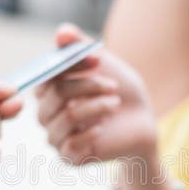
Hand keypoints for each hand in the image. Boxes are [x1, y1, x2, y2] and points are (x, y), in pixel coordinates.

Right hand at [36, 24, 157, 164]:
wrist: (142, 122)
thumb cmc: (120, 91)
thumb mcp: (104, 64)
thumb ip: (81, 47)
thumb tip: (62, 32)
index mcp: (49, 89)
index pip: (48, 73)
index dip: (72, 64)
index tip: (99, 58)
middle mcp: (46, 113)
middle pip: (57, 94)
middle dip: (88, 86)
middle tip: (113, 86)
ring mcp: (56, 136)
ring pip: (67, 117)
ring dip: (96, 107)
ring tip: (115, 104)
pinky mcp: (69, 157)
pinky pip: (70, 145)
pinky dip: (90, 132)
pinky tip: (103, 128)